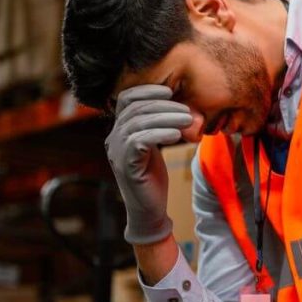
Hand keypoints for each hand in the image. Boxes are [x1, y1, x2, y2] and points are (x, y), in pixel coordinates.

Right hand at [106, 85, 191, 243]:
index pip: (125, 100)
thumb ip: (157, 128)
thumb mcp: (155, 148)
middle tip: (187, 110)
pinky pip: (139, 141)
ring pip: (138, 123)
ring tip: (188, 121)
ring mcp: (117, 153)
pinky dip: (159, 134)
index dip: (146, 91)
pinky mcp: (126, 166)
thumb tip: (179, 106)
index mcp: (119, 131)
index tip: (170, 91)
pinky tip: (176, 136)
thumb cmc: (153, 178)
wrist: (149, 211)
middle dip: (163, 106)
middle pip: (135, 110)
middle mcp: (113, 139)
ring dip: (167, 118)